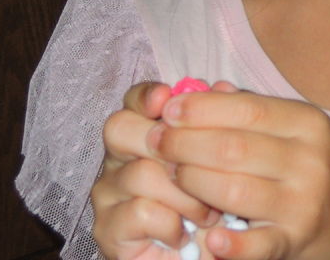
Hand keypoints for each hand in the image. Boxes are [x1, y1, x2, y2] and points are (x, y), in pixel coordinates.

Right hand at [90, 82, 221, 259]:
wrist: (200, 258)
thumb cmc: (210, 209)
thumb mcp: (221, 165)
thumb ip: (218, 124)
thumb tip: (221, 87)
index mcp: (141, 134)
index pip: (133, 101)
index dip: (146, 96)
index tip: (165, 99)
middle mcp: (117, 159)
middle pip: (120, 128)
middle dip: (166, 144)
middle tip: (200, 167)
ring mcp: (108, 194)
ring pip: (141, 173)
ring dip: (185, 195)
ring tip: (208, 214)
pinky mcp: (108, 229)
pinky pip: (142, 211)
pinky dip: (172, 224)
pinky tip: (184, 235)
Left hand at [156, 90, 329, 259]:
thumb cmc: (312, 168)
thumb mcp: (294, 130)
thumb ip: (250, 109)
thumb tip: (200, 90)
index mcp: (308, 123)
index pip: (245, 109)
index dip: (200, 108)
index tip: (168, 110)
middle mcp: (310, 159)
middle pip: (232, 147)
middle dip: (184, 144)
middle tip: (155, 143)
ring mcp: (304, 202)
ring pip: (234, 189)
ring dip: (191, 182)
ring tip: (170, 176)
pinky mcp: (297, 240)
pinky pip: (259, 243)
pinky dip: (232, 244)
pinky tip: (210, 236)